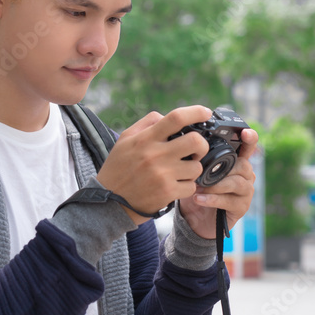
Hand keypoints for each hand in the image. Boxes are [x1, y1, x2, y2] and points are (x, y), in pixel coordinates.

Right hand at [95, 106, 212, 224]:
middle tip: (196, 150)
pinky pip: (191, 186)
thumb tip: (167, 116)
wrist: (108, 202)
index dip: (196, 112)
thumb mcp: (125, 140)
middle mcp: (155, 155)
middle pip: (196, 141)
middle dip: (202, 144)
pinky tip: (175, 185)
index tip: (205, 112)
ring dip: (192, 169)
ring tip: (180, 172)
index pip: (176, 118)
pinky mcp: (167, 192)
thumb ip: (147, 124)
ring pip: (197, 166)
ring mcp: (163, 175)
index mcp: (146, 139)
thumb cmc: (118, 168)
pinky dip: (187, 186)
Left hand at [178, 127, 257, 239]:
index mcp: (236, 161)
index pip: (247, 147)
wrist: (194, 218)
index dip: (250, 138)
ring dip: (215, 185)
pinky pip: (230, 201)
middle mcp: (245, 174)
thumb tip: (188, 142)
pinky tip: (198, 199)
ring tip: (198, 187)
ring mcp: (246, 191)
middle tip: (200, 173)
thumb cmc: (196, 189)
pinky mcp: (242, 207)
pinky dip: (212, 199)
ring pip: (236, 183)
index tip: (245, 133)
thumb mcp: (194, 171)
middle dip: (221, 169)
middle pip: (242, 165)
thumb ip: (197, 157)